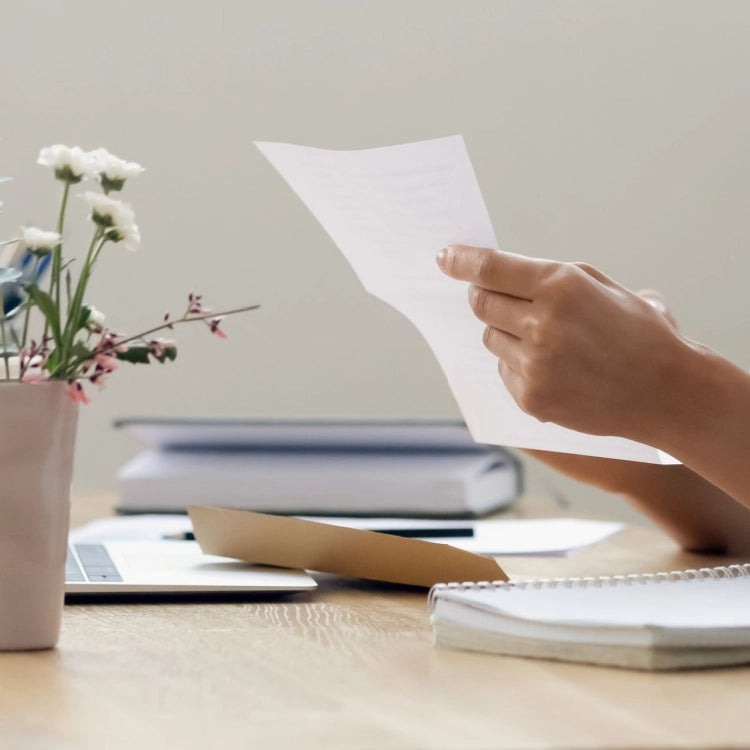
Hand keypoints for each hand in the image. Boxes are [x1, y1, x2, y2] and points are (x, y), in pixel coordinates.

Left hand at [436, 245, 692, 442]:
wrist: (665, 391)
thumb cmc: (635, 332)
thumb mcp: (599, 286)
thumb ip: (546, 277)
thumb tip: (494, 273)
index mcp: (559, 286)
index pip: (490, 269)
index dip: (461, 261)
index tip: (444, 257)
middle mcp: (542, 324)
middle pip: (480, 304)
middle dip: (482, 296)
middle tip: (491, 295)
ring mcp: (535, 364)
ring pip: (490, 338)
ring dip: (504, 332)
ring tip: (543, 338)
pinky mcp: (530, 398)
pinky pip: (503, 370)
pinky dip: (517, 364)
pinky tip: (551, 366)